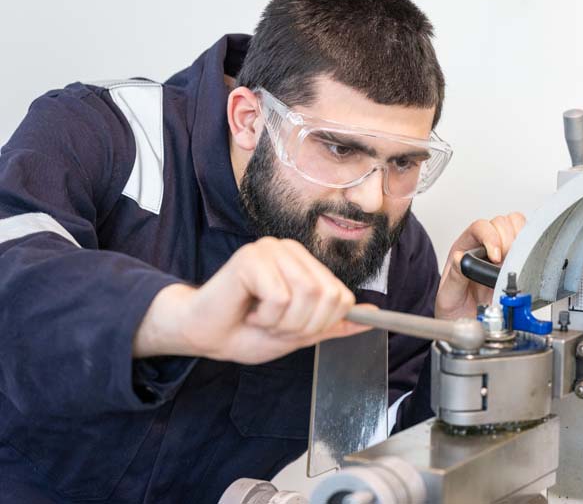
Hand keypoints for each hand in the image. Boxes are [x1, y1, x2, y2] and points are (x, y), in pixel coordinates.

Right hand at [134, 237, 368, 363]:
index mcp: (306, 263)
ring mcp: (271, 249)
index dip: (319, 324)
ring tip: (262, 316)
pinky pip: (280, 297)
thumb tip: (372, 316)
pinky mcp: (251, 257)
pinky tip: (248, 309)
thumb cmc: (248, 331)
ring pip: (306, 297)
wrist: (207, 337)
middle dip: (301, 325)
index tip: (291, 326)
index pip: (342, 297)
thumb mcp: (302, 333)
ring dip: (282, 322)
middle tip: (273, 323)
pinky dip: (266, 316)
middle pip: (327, 297)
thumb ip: (335, 323)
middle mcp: (291, 250)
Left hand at [435, 212, 525, 320]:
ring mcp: (502, 252)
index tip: (496, 257)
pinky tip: (526, 262)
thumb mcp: (448, 296)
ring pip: (517, 227)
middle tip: (507, 261)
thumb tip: (460, 258)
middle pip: (501, 223)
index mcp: (465, 248)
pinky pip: (528, 242)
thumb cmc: (456, 308)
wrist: (467, 323)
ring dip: (520, 240)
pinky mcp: (516, 261)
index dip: (491, 237)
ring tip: (517, 261)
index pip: (479, 227)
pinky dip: (531, 247)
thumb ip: (454, 278)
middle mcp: (484, 246)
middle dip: (508, 239)